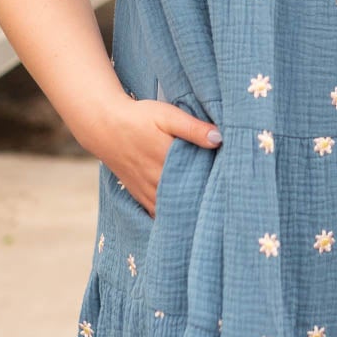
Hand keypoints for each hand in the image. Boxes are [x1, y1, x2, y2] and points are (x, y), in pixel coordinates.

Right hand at [81, 96, 221, 216]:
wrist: (103, 125)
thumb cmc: (138, 117)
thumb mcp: (167, 115)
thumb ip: (193, 129)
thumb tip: (219, 139)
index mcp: (168, 161)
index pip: (199, 180)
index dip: (216, 185)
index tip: (233, 186)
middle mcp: (157, 181)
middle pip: (188, 200)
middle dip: (206, 204)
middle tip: (227, 205)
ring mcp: (147, 191)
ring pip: (173, 211)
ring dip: (189, 214)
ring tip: (210, 216)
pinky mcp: (139, 195)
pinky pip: (157, 214)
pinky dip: (171, 218)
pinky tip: (185, 220)